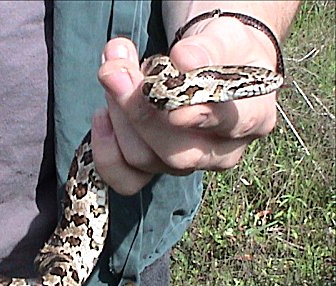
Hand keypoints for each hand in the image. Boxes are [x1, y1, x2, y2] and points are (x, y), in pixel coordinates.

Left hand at [91, 17, 279, 194]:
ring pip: (144, 159)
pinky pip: (125, 178)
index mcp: (254, 117)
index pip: (231, 124)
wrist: (208, 61)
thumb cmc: (221, 49)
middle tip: (115, 69)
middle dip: (139, 111)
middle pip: (178, 152)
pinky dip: (106, 150)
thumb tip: (185, 60)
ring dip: (119, 115)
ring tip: (114, 70)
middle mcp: (222, 152)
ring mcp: (186, 165)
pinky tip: (101, 115)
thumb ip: (207, 47)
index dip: (202, 117)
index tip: (174, 105)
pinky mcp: (155, 170)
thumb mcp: (223, 36)